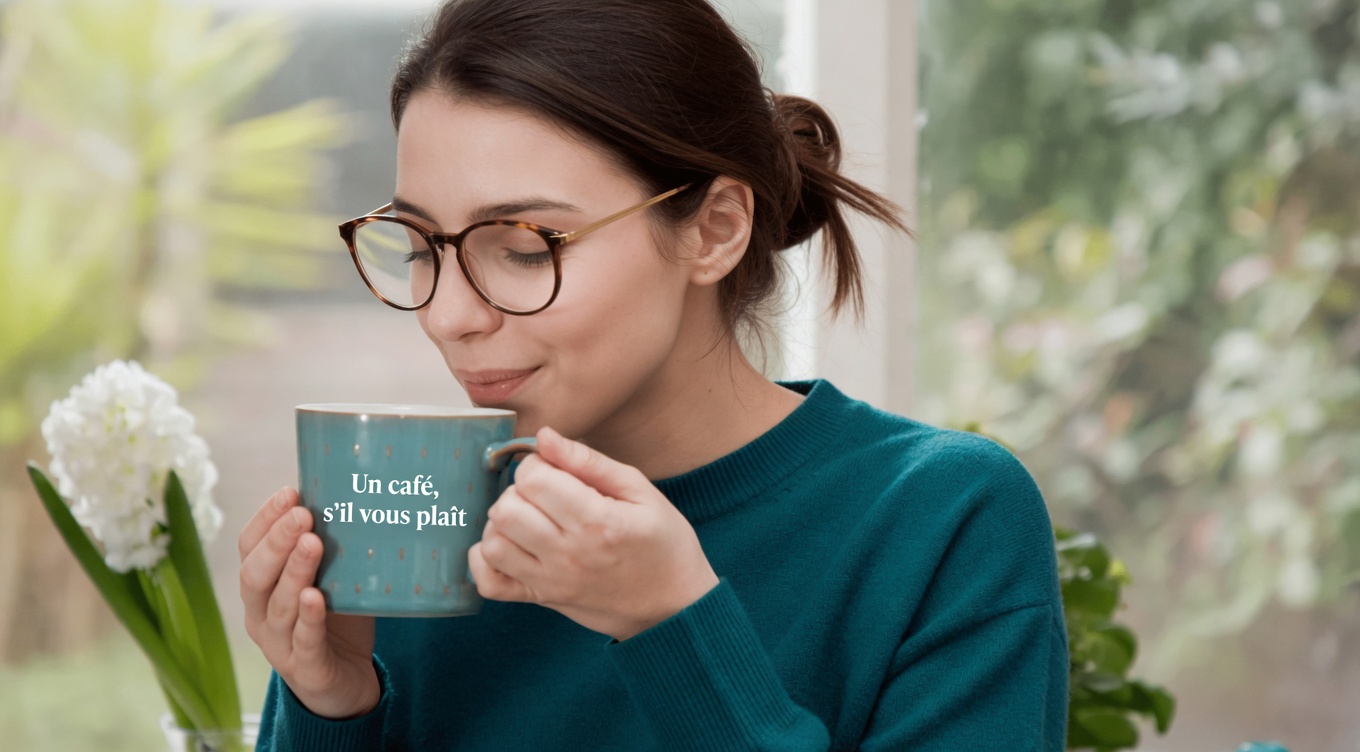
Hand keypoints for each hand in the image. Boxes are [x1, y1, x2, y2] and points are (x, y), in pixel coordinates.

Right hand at [239, 487, 380, 718]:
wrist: (347, 683)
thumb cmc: (337, 622)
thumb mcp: (333, 578)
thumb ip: (332, 546)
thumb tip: (352, 493)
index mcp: (261, 589)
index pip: (249, 548)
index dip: (265, 520)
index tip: (290, 492)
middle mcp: (260, 616)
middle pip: (255, 575)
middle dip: (277, 542)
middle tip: (303, 515)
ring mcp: (279, 645)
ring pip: (278, 606)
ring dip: (294, 571)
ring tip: (312, 543)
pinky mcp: (306, 670)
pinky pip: (304, 642)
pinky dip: (308, 618)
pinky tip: (315, 597)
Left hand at [468, 426, 719, 640]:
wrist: (675, 605)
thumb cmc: (664, 544)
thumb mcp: (640, 491)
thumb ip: (589, 462)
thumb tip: (544, 436)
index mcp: (597, 521)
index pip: (533, 479)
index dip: (538, 464)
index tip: (556, 470)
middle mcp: (568, 554)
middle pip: (507, 508)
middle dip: (518, 490)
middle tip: (545, 493)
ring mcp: (551, 581)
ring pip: (492, 542)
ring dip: (502, 522)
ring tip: (529, 517)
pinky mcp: (541, 599)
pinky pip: (490, 583)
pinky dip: (487, 560)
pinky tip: (510, 544)